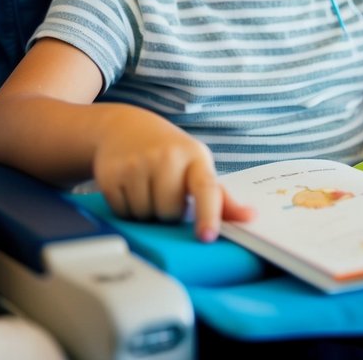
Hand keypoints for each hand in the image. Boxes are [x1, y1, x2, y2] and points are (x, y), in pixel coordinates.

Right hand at [92, 109, 252, 240]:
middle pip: (170, 213)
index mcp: (195, 157)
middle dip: (167, 211)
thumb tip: (251, 218)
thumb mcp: (196, 165)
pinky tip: (128, 187)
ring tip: (145, 186)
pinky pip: (123, 212)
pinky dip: (126, 208)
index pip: (206, 188)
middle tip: (163, 190)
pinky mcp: (111, 174)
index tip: (207, 236)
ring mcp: (137, 163)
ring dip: (146, 211)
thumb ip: (221, 197)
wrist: (123, 127)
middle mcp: (166, 157)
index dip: (208, 214)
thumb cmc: (169, 152)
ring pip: (145, 216)